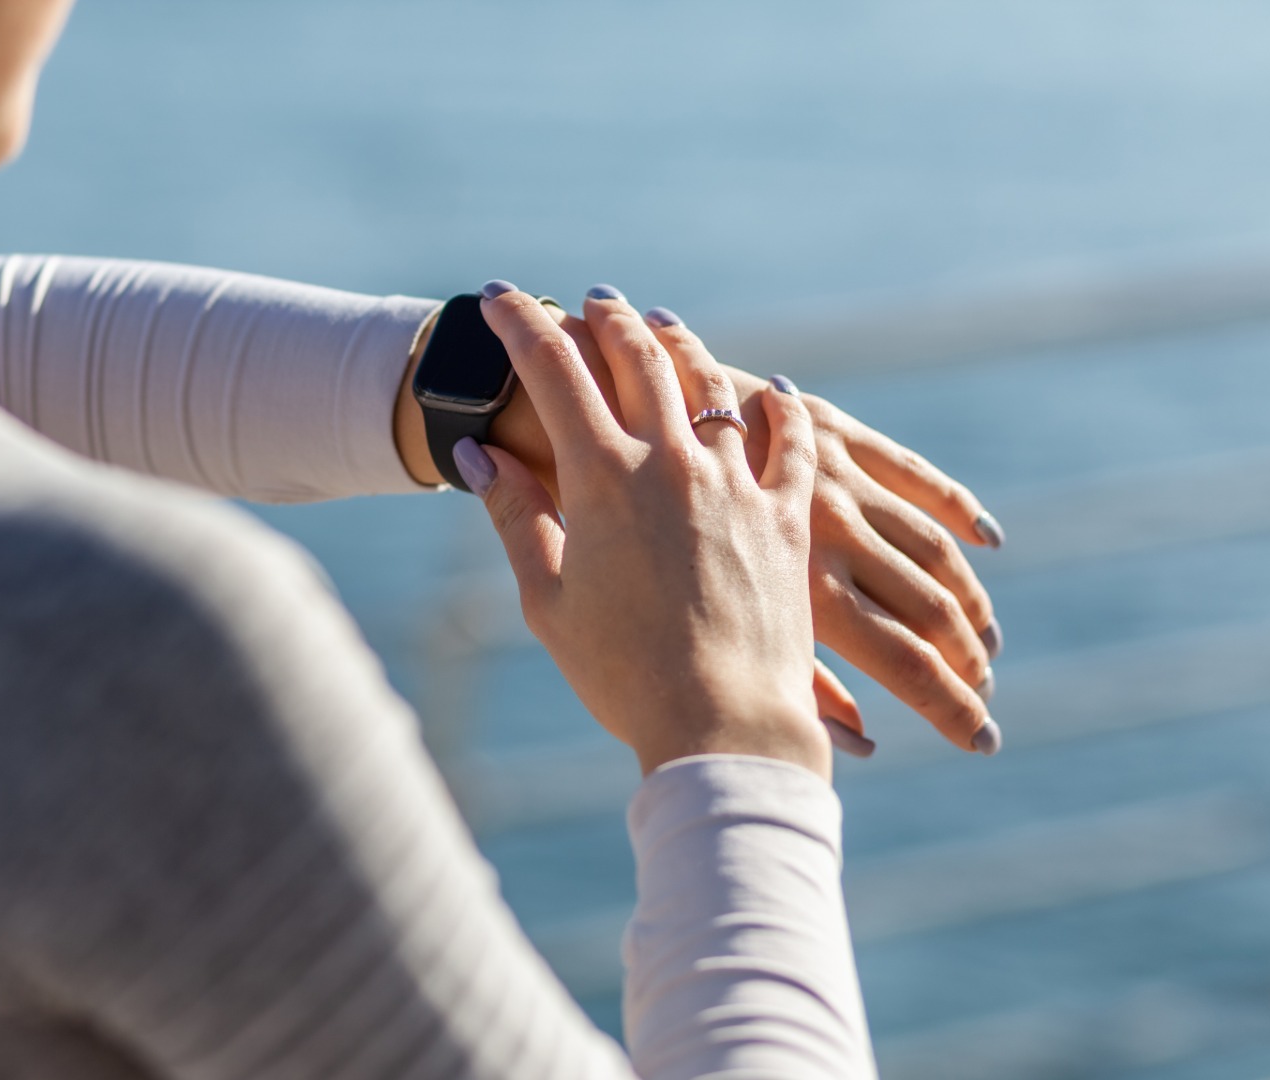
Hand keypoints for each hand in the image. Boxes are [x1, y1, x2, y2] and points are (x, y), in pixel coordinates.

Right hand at [455, 283, 826, 779]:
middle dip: (608, 318)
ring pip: (712, 384)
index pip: (553, 372)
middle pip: (638, 358)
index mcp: (601, 481)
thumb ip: (512, 515)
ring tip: (665, 324)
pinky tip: (775, 391)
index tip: (499, 298)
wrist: (722, 728)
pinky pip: (794, 439)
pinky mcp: (788, 517)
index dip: (521, 326)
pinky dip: (782, 407)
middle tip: (592, 299)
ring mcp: (737, 485)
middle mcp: (671, 464)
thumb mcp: (547, 600)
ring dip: (683, 344)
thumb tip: (476, 454)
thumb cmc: (621, 676)